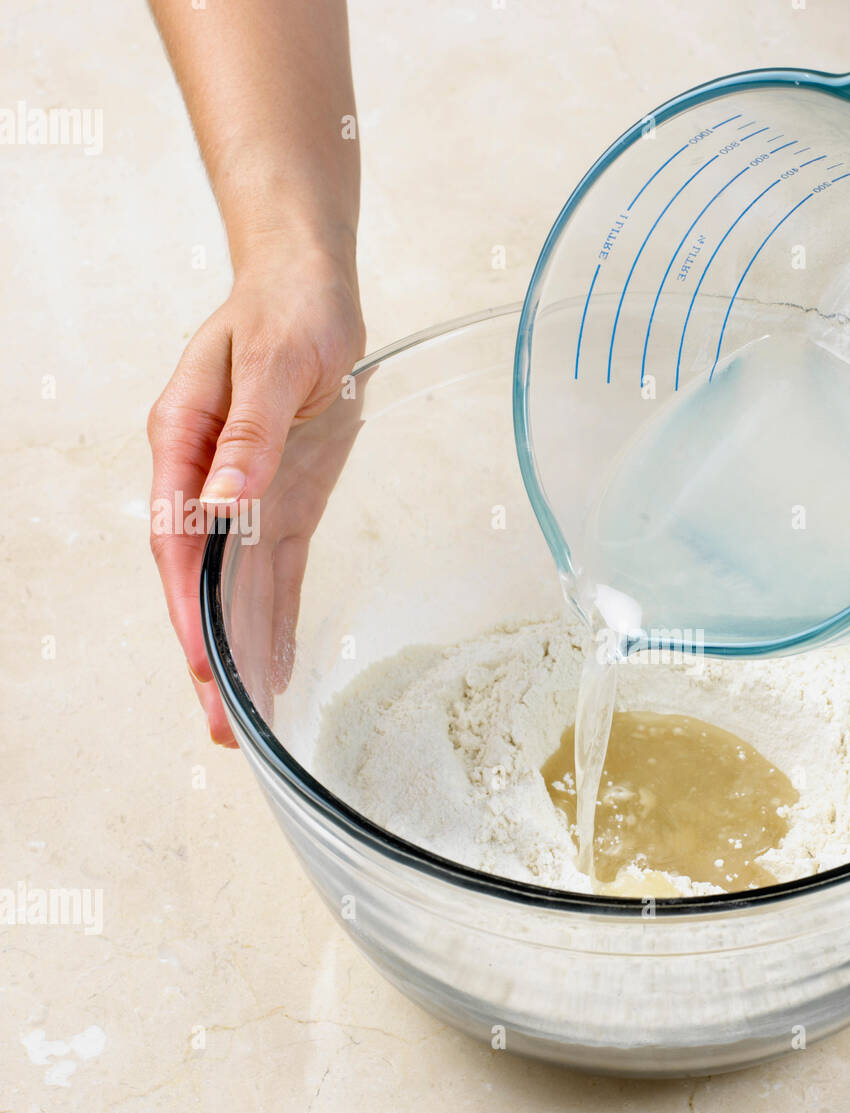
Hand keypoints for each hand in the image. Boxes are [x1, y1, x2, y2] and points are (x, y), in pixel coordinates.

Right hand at [147, 240, 364, 744]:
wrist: (309, 286)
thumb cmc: (284, 311)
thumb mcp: (270, 363)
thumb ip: (248, 434)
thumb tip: (224, 501)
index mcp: (185, 443)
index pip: (179, 543)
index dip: (189, 608)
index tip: (203, 663)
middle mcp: (208, 479)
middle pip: (202, 582)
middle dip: (210, 653)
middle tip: (223, 727)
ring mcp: (244, 493)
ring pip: (236, 588)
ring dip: (240, 652)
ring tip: (245, 721)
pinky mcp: (282, 500)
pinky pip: (275, 572)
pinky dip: (276, 620)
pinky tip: (277, 664)